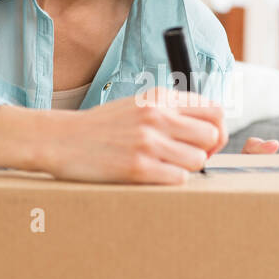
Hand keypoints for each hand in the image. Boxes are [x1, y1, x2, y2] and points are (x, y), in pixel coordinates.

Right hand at [44, 87, 227, 183]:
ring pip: (198, 160)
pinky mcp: (137, 167)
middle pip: (212, 136)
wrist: (62, 139)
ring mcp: (147, 141)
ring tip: (165, 167)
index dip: (216, 131)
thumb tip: (209, 130)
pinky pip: (178, 179)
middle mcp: (157, 115)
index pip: (214, 111)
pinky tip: (152, 176)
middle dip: (206, 152)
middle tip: (188, 158)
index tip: (204, 143)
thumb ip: (171, 111)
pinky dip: (170, 181)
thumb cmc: (102, 127)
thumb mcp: (138, 105)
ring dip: (186, 168)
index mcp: (160, 97)